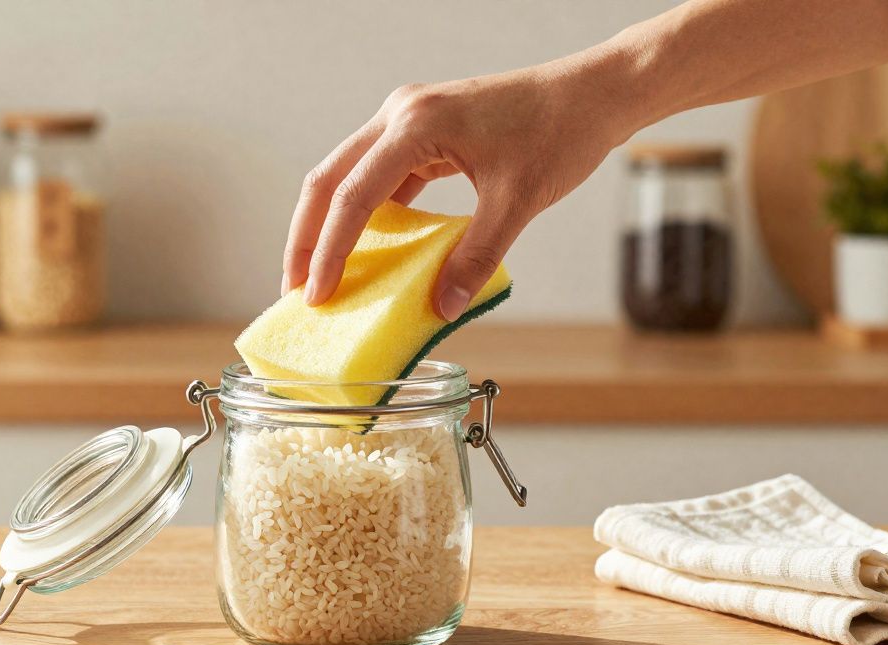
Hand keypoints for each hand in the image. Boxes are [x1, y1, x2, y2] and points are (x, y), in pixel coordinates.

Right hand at [281, 58, 635, 319]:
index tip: (316, 295)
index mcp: (417, 125)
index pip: (353, 195)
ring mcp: (408, 118)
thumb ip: (475, 257)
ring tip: (320, 275)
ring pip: (347, 175)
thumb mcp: (518, 202)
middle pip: (329, 179)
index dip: (330, 251)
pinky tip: (367, 250)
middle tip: (296, 290)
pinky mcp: (422, 130)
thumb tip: (441, 307)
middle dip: (308, 238)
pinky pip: (378, 174)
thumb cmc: (560, 133)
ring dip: (331, 224)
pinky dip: (365, 213)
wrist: (592, 93)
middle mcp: (400, 113)